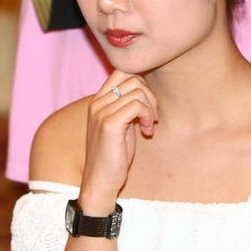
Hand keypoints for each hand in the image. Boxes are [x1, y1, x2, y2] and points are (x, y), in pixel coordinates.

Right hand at [80, 71, 158, 212]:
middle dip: (150, 95)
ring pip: (138, 91)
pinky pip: (137, 105)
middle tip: (152, 117)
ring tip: (148, 126)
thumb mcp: (121, 124)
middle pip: (133, 77)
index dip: (142, 84)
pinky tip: (147, 131)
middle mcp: (98, 102)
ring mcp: (102, 111)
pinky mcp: (109, 123)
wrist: (101, 180)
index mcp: (99, 100)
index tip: (147, 106)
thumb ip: (127, 106)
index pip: (122, 70)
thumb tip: (146, 91)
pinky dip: (148, 116)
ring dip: (151, 108)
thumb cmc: (114, 155)